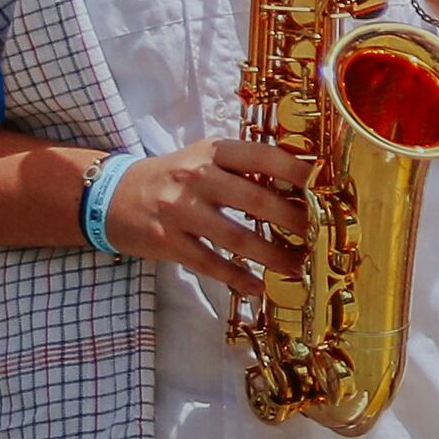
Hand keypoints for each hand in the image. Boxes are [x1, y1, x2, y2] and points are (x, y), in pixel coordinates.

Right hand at [103, 139, 313, 295]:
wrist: (112, 197)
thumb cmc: (174, 176)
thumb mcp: (206, 158)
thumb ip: (246, 166)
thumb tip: (302, 178)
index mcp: (213, 152)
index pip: (263, 157)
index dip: (298, 171)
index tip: (326, 186)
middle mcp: (197, 178)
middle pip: (256, 200)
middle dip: (294, 220)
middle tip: (319, 234)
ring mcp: (180, 212)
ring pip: (237, 238)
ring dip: (273, 256)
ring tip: (298, 266)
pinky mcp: (168, 243)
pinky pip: (210, 264)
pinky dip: (238, 278)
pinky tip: (259, 287)